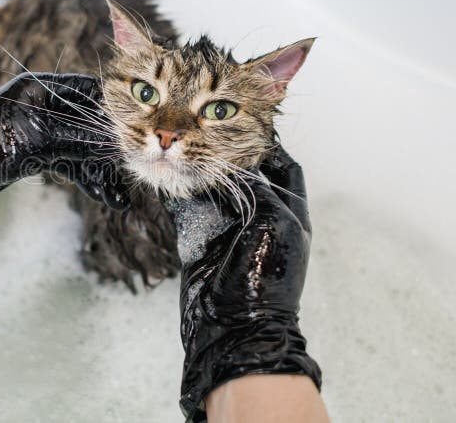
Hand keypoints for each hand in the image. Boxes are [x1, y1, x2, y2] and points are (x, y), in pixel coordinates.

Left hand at [0, 72, 127, 226]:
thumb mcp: (35, 138)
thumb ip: (77, 136)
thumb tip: (115, 142)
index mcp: (41, 88)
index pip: (92, 92)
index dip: (118, 111)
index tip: (141, 132)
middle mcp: (43, 105)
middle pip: (90, 124)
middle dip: (112, 150)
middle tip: (135, 171)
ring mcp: (39, 131)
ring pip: (81, 148)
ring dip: (101, 171)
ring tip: (121, 197)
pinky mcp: (33, 154)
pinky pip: (68, 163)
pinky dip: (84, 179)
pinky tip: (104, 197)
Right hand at [164, 146, 320, 420]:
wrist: (235, 328)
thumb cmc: (266, 279)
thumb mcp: (274, 222)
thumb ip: (258, 188)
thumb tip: (237, 166)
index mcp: (289, 212)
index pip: (283, 167)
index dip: (268, 146)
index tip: (246, 127)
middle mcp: (259, 217)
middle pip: (243, 174)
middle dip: (226, 155)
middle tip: (205, 132)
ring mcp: (228, 229)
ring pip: (212, 188)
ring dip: (198, 172)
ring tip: (182, 149)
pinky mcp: (200, 240)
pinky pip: (188, 208)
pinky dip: (177, 193)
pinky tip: (166, 177)